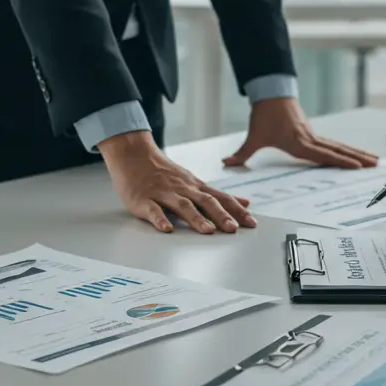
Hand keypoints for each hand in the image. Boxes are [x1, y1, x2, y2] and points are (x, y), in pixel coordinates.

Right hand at [100, 131, 253, 233]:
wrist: (133, 154)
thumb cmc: (164, 172)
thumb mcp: (195, 181)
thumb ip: (218, 195)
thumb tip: (245, 203)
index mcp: (196, 187)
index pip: (222, 198)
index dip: (237, 210)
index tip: (252, 223)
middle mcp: (183, 189)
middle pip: (206, 201)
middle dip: (221, 215)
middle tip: (234, 228)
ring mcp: (164, 193)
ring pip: (183, 205)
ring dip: (196, 218)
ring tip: (208, 231)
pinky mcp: (144, 200)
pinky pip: (153, 210)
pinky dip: (160, 219)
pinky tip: (167, 229)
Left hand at [223, 98, 377, 169]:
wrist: (271, 94)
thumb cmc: (264, 116)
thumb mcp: (253, 137)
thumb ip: (242, 154)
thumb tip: (226, 164)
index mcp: (299, 143)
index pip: (324, 154)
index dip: (340, 161)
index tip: (356, 166)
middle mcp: (310, 139)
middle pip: (338, 150)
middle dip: (357, 158)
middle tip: (374, 164)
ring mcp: (314, 135)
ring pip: (339, 146)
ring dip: (356, 153)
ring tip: (373, 160)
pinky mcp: (313, 133)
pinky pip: (334, 143)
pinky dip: (346, 149)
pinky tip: (356, 154)